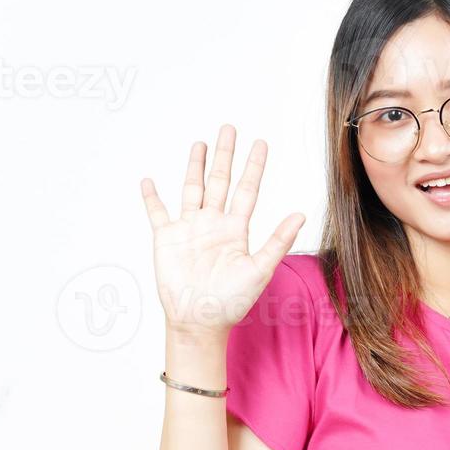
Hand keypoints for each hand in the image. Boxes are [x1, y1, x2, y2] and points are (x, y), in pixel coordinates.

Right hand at [140, 124, 305, 338]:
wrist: (199, 321)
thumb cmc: (231, 302)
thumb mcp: (259, 269)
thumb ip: (278, 240)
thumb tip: (301, 214)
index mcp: (236, 229)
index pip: (247, 190)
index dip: (254, 166)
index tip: (261, 143)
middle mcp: (213, 224)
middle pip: (220, 180)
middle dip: (225, 155)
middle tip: (230, 128)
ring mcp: (189, 229)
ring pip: (192, 189)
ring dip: (194, 166)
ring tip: (199, 143)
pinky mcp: (166, 238)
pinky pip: (157, 213)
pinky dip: (152, 197)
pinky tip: (149, 180)